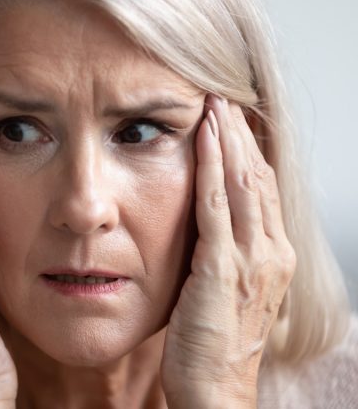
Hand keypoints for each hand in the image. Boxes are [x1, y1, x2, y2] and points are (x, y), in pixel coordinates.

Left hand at [161, 95, 295, 407]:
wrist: (214, 387)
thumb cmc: (213, 342)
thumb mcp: (225, 290)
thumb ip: (223, 252)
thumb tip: (206, 222)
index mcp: (272, 256)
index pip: (263, 189)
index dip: (249, 150)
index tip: (231, 119)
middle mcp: (270, 252)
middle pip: (259, 178)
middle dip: (241, 134)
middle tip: (222, 96)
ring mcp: (250, 261)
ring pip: (244, 184)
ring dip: (229, 139)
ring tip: (214, 104)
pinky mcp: (222, 271)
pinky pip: (217, 207)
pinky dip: (213, 167)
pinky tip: (204, 139)